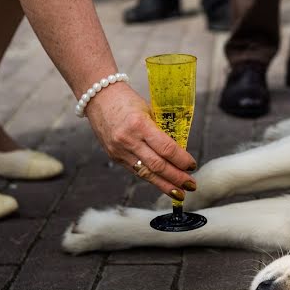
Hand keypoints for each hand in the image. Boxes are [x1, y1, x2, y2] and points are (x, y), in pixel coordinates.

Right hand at [85, 83, 196, 198]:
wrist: (97, 97)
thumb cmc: (125, 100)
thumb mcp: (148, 109)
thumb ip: (161, 129)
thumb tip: (179, 149)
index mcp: (140, 124)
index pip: (166, 148)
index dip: (181, 160)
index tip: (192, 165)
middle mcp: (128, 140)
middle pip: (157, 165)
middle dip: (176, 178)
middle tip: (191, 185)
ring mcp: (119, 150)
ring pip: (146, 174)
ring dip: (164, 185)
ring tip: (179, 192)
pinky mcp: (114, 156)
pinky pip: (136, 170)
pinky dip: (151, 178)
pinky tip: (161, 183)